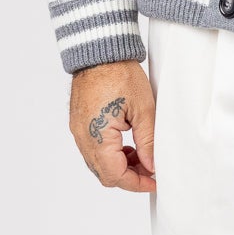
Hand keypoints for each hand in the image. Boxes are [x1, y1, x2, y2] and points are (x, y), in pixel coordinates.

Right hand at [68, 61, 155, 190]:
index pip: (116, 176)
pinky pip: (93, 150)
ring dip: (120, 166)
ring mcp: (78, 131)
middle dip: (130, 177)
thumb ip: (148, 142)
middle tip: (151, 170)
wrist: (100, 51)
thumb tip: (152, 166)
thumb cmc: (120, 74)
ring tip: (143, 156)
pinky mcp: (79, 123)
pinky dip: (110, 154)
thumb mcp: (144, 110)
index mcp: (98, 137)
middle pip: (105, 174)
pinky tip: (127, 145)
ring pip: (98, 164)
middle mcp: (83, 138)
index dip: (137, 183)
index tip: (155, 181)